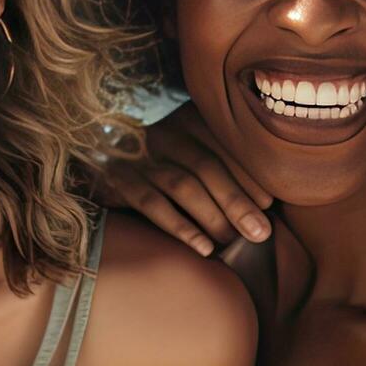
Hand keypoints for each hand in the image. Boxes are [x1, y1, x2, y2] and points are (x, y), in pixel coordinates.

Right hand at [98, 102, 273, 255]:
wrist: (96, 151)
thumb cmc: (160, 158)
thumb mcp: (190, 148)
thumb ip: (221, 163)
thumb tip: (264, 201)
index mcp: (188, 118)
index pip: (223, 145)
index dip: (248, 175)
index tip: (269, 203)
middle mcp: (164, 132)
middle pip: (206, 166)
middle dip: (236, 201)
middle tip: (260, 232)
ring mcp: (140, 155)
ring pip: (182, 186)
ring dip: (212, 216)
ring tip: (233, 241)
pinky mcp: (119, 179)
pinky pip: (152, 204)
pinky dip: (180, 226)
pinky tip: (203, 246)